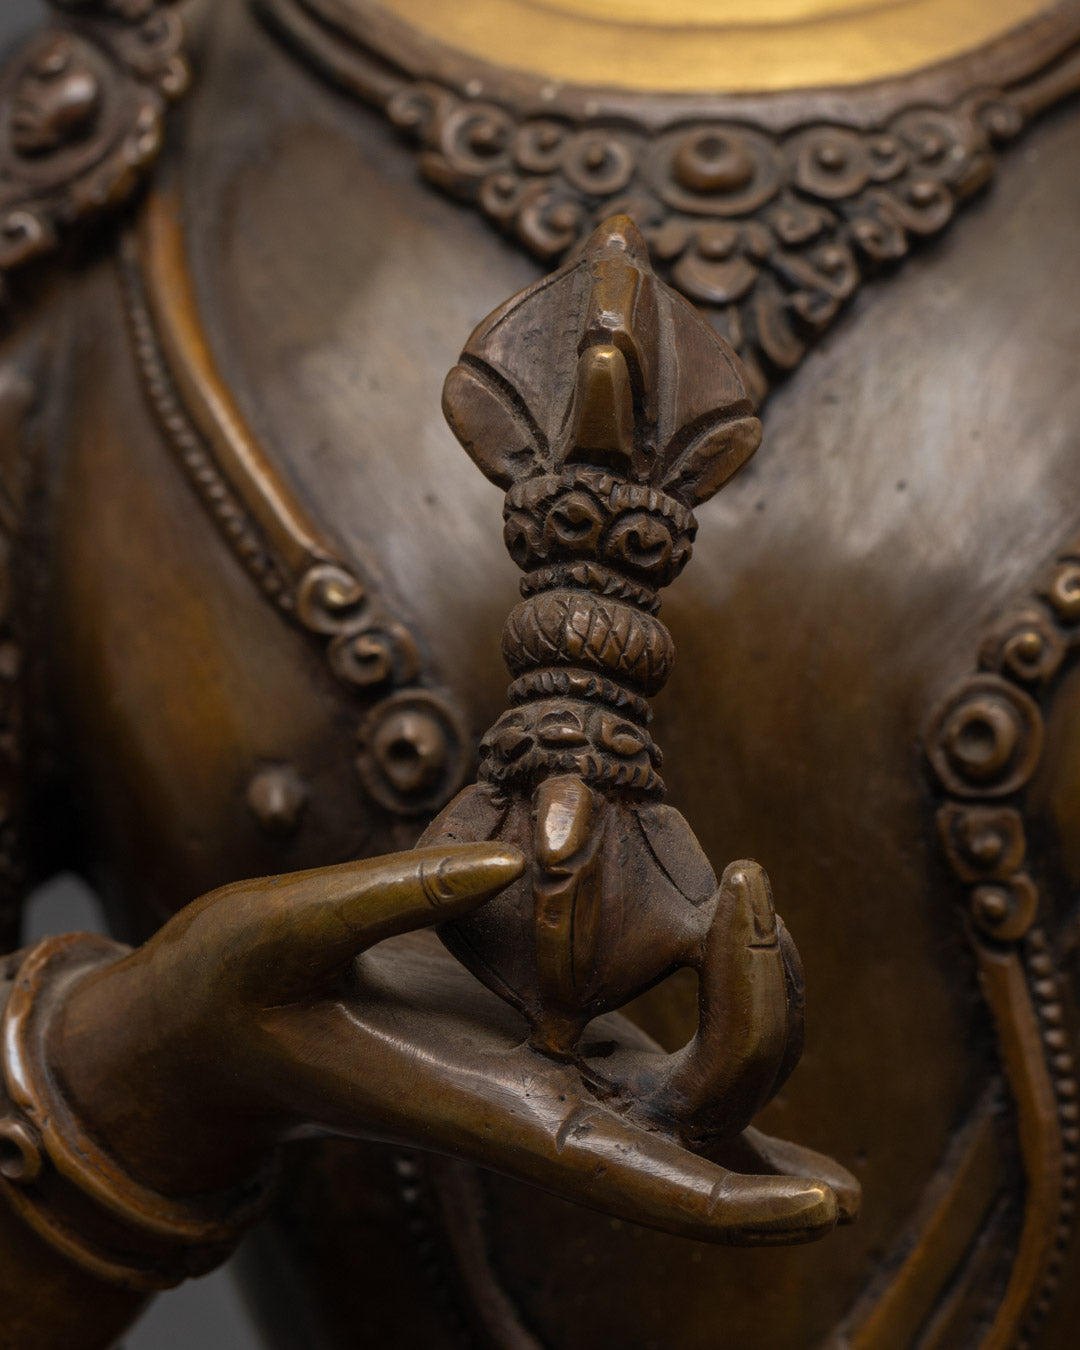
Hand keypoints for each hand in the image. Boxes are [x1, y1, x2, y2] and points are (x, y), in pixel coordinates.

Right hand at [50, 845, 850, 1246]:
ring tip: (760, 905)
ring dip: (756, 1019)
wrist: (216, 1035)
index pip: (638, 1182)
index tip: (829, 1207)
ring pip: (698, 1094)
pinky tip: (758, 983)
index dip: (738, 1205)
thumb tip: (517, 863)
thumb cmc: (232, 994)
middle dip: (760, 1029)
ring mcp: (551, 1080)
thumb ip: (392, 893)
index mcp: (490, 1107)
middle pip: (701, 1124)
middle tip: (750, 889)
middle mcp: (540, 1110)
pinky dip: (726, 1030)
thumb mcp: (282, 927)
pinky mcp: (546, 1042)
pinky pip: (663, 1058)